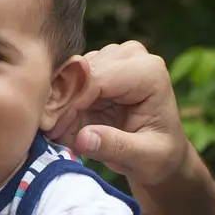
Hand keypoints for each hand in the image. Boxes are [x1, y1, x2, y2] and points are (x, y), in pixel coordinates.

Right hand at [48, 41, 188, 186]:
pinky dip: (61, 105)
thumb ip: (115, 147)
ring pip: (69, 74)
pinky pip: (67, 81)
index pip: (98, 78)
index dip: (72, 103)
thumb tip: (83, 138)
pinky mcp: (96, 68)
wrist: (161, 152)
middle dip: (63, 105)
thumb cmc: (159, 155)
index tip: (56, 132)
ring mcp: (111, 58)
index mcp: (148, 72)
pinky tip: (63, 128)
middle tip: (53, 137)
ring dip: (60, 106)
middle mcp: (130, 56)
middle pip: (80, 72)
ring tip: (62, 136)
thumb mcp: (144, 158)